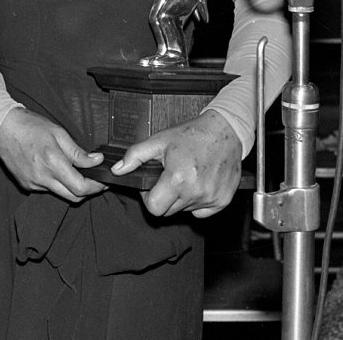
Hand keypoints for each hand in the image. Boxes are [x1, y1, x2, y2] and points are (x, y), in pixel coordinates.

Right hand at [0, 107, 106, 202]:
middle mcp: (42, 177)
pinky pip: (47, 189)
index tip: (103, 180)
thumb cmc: (29, 126)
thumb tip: (97, 161)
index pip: (81, 187)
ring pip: (61, 194)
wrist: (1, 128)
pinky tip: (52, 168)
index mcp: (52, 162)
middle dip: (88, 191)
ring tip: (72, 170)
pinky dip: (55, 183)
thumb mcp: (58, 133)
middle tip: (94, 179)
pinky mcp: (26, 185)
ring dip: (71, 187)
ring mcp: (33, 183)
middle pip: (74, 197)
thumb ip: (78, 152)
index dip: (96, 187)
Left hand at [112, 111, 241, 217]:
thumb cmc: (193, 135)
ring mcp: (211, 198)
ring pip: (185, 210)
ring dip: (181, 198)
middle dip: (164, 197)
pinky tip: (198, 183)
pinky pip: (202, 212)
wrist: (225, 132)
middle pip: (168, 211)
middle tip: (168, 178)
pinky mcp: (223, 201)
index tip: (151, 187)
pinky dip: (197, 202)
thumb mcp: (159, 141)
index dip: (148, 198)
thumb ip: (135, 156)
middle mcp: (196, 192)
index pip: (154, 208)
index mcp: (177, 179)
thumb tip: (117, 170)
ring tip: (185, 176)